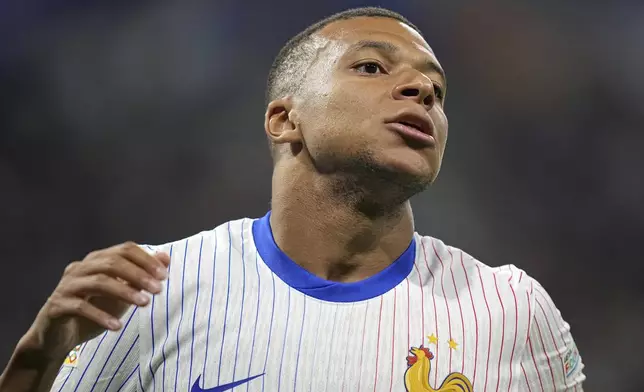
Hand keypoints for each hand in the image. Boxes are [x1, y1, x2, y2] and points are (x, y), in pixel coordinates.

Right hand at [26, 242, 169, 355]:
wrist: (58, 337)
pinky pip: (81, 307)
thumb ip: (140, 275)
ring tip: (144, 303)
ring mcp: (67, 286)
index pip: (124, 250)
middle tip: (158, 290)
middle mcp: (80, 268)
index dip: (146, 260)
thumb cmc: (94, 310)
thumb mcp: (122, 293)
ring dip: (125, 291)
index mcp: (96, 260)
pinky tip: (117, 326)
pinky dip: (101, 315)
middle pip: (112, 262)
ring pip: (98, 281)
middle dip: (138, 275)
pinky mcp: (57, 305)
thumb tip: (165, 258)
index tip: (164, 276)